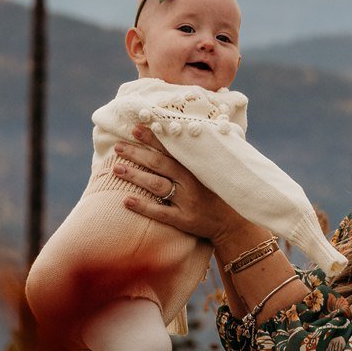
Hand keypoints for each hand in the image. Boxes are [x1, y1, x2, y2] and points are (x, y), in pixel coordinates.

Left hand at [112, 126, 247, 242]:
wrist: (235, 222)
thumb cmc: (221, 192)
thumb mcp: (216, 168)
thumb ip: (202, 152)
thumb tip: (189, 130)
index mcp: (197, 166)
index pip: (171, 148)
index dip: (152, 137)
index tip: (135, 128)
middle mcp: (191, 181)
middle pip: (159, 164)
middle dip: (137, 153)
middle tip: (118, 146)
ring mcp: (187, 201)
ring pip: (156, 185)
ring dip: (135, 176)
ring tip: (116, 168)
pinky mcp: (184, 220)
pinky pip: (160, 212)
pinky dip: (143, 206)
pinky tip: (126, 201)